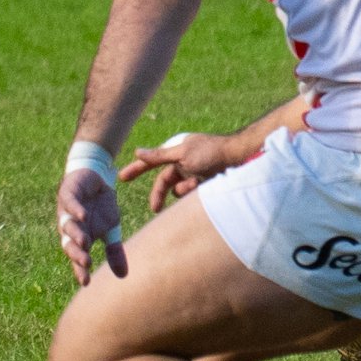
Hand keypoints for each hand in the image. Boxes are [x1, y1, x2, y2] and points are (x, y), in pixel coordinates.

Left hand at [57, 168, 126, 285]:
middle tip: (86, 263)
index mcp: (79, 238)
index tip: (86, 282)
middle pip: (69, 244)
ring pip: (67, 225)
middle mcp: (70, 227)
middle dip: (76, 254)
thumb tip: (122, 276)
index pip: (78, 257)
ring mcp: (67, 211)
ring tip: (85, 242)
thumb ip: (114, 251)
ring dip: (76, 234)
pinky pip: (70, 203)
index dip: (80, 270)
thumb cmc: (101, 205)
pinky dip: (76, 210)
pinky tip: (83, 216)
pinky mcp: (69, 193)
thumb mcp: (111, 228)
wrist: (95, 176)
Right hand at [119, 132, 241, 212]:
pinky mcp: (203, 185)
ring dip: (183, 190)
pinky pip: (191, 195)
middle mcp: (183, 163)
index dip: (136, 169)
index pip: (151, 162)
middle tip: (155, 209)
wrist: (240, 159)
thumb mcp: (182, 153)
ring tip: (196, 184)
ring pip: (178, 191)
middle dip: (159, 195)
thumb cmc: (211, 151)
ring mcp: (193, 175)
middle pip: (163, 182)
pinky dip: (194, 192)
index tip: (121, 178)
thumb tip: (137, 152)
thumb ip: (159, 155)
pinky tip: (203, 186)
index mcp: (176, 152)